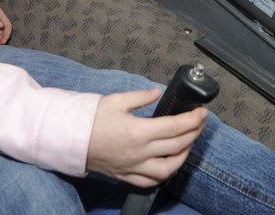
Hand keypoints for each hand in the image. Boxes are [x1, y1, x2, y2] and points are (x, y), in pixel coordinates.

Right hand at [86, 89, 207, 187]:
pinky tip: (169, 163)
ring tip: (188, 143)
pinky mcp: (127, 175)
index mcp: (139, 131)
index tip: (203, 112)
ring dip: (183, 156)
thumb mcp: (117, 100)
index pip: (175, 127)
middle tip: (199, 122)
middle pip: (177, 145)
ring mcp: (134, 167)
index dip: (193, 119)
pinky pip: (151, 181)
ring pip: (168, 169)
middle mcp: (140, 152)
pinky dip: (165, 173)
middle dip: (193, 133)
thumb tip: (158, 93)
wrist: (71, 138)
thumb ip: (141, 96)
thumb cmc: (93, 118)